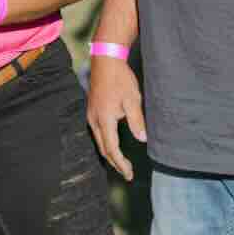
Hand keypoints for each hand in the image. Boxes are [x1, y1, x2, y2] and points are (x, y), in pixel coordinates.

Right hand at [86, 54, 147, 181]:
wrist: (105, 61)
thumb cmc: (120, 79)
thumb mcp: (132, 99)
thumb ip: (136, 121)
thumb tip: (142, 139)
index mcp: (104, 119)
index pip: (112, 149)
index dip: (120, 164)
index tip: (129, 174)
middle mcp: (94, 120)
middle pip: (103, 149)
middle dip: (115, 163)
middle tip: (127, 173)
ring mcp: (91, 114)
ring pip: (99, 141)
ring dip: (110, 153)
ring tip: (121, 162)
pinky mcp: (92, 110)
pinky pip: (98, 132)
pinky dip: (106, 143)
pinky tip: (112, 143)